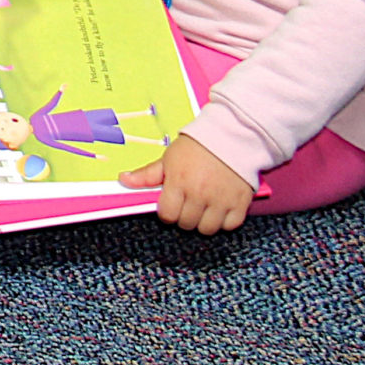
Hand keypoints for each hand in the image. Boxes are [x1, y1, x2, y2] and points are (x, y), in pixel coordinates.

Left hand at [119, 132, 254, 234]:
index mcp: (179, 183)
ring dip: (203, 222)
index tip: (170, 205)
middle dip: (183, 217)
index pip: (167, 215)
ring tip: (203, 209)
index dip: (167, 212)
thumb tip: (123, 180)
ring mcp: (221, 200)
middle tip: (187, 205)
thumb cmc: (196, 147)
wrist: (231, 136)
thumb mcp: (168, 158)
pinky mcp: (240, 203)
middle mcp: (200, 194)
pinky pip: (231, 226)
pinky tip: (219, 210)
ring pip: (207, 229)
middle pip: (186, 224)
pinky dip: (224, 222)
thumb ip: (147, 174)